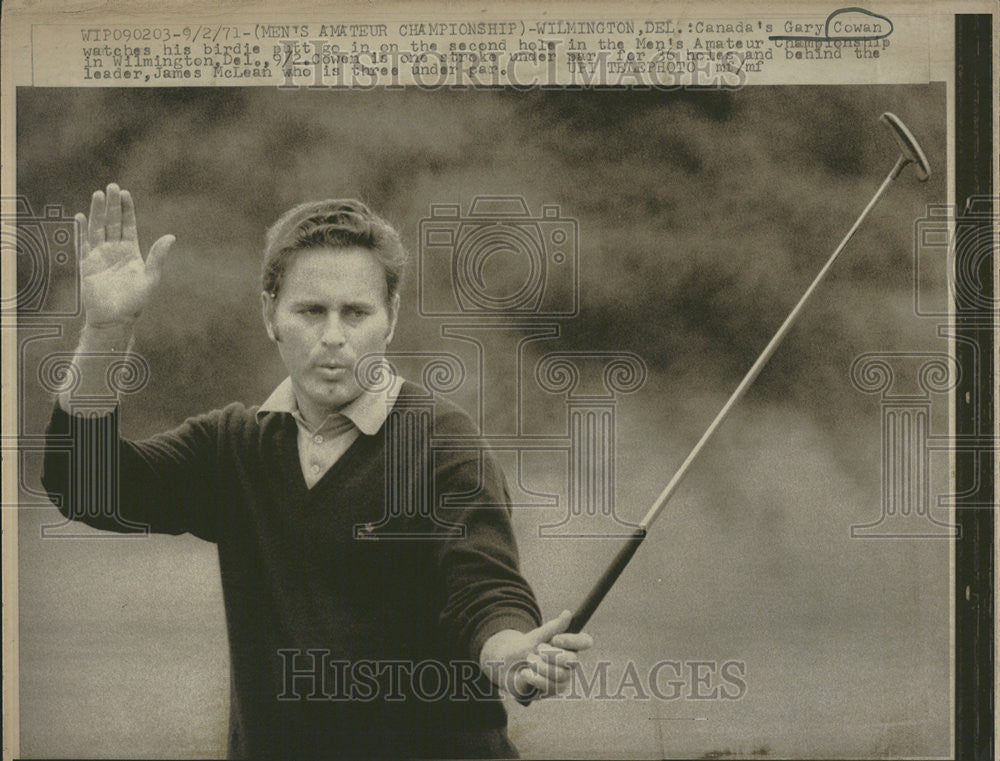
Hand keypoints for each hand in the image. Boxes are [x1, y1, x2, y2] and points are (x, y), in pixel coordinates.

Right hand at [76, 183, 173, 328]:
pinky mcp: (87, 262)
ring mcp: (100, 255)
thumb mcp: (150, 277)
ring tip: (97, 194)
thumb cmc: (135, 301)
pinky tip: (80, 216)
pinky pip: (83, 242)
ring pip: (98, 228)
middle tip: (112, 186)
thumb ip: (158, 256)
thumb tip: (171, 237)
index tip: (125, 193)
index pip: (128, 224)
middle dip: (112, 204)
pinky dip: (82, 229)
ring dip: (97, 211)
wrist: (115, 317)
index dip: (127, 209)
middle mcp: (115, 250)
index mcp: (131, 251)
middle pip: (112, 222)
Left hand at [479, 610, 593, 700]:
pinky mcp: (552, 691)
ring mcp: (562, 677)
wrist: (505, 666)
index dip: (573, 640)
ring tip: (529, 661)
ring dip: (541, 666)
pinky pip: (550, 686)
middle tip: (538, 650)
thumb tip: (568, 613)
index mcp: (567, 645)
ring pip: (561, 675)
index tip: (555, 639)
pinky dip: (535, 678)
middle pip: (573, 660)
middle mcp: (568, 662)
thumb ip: (552, 628)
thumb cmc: (522, 649)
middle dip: (552, 654)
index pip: (585, 641)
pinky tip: (525, 673)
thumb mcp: (535, 636)